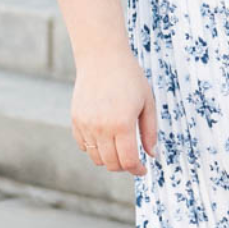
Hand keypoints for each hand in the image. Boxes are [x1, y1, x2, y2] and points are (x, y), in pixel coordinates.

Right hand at [71, 50, 157, 175]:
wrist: (102, 58)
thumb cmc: (130, 78)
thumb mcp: (148, 103)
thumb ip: (150, 132)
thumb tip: (152, 155)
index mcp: (122, 124)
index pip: (128, 161)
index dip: (137, 169)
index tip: (143, 169)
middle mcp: (101, 128)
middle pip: (111, 164)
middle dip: (124, 166)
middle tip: (133, 159)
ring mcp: (86, 125)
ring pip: (96, 158)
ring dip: (109, 158)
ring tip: (119, 148)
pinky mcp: (76, 120)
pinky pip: (84, 146)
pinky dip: (94, 148)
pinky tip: (105, 138)